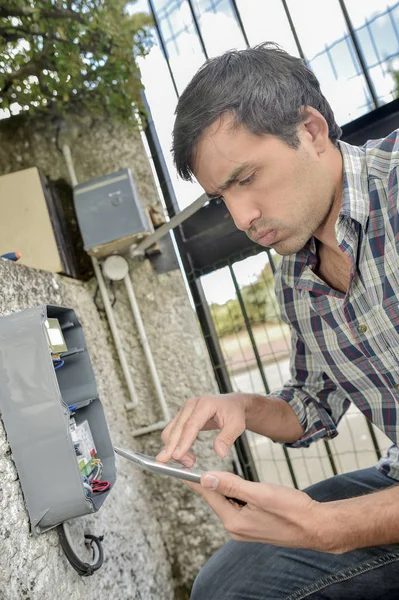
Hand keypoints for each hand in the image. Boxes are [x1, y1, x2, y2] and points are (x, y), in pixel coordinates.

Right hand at [156, 394, 248, 464]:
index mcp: (204, 404)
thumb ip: (227, 438)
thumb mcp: (236, 425)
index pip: (190, 425)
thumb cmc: (234, 413)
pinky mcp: (182, 418)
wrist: (232, 404)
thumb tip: (220, 452)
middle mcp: (191, 406)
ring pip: (170, 431)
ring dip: (173, 448)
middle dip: (173, 448)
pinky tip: (184, 456)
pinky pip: (173, 432)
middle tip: (181, 465)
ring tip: (189, 462)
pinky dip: (174, 445)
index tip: (177, 456)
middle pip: (176, 428)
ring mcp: (185, 411)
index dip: (183, 441)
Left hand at [184, 471, 326, 550]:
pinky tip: (240, 484)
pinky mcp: (253, 524)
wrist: (316, 526)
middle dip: (210, 481)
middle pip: (216, 497)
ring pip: (227, 500)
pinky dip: (236, 492)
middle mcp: (235, 528)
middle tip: (196, 463)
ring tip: (218, 471)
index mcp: (234, 521)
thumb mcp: (260, 492)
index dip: (194, 479)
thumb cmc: (292, 509)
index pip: (208, 494)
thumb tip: (206, 477)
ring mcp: (244, 528)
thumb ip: (232, 485)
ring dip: (225, 486)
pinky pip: (237, 505)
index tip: (179, 468)